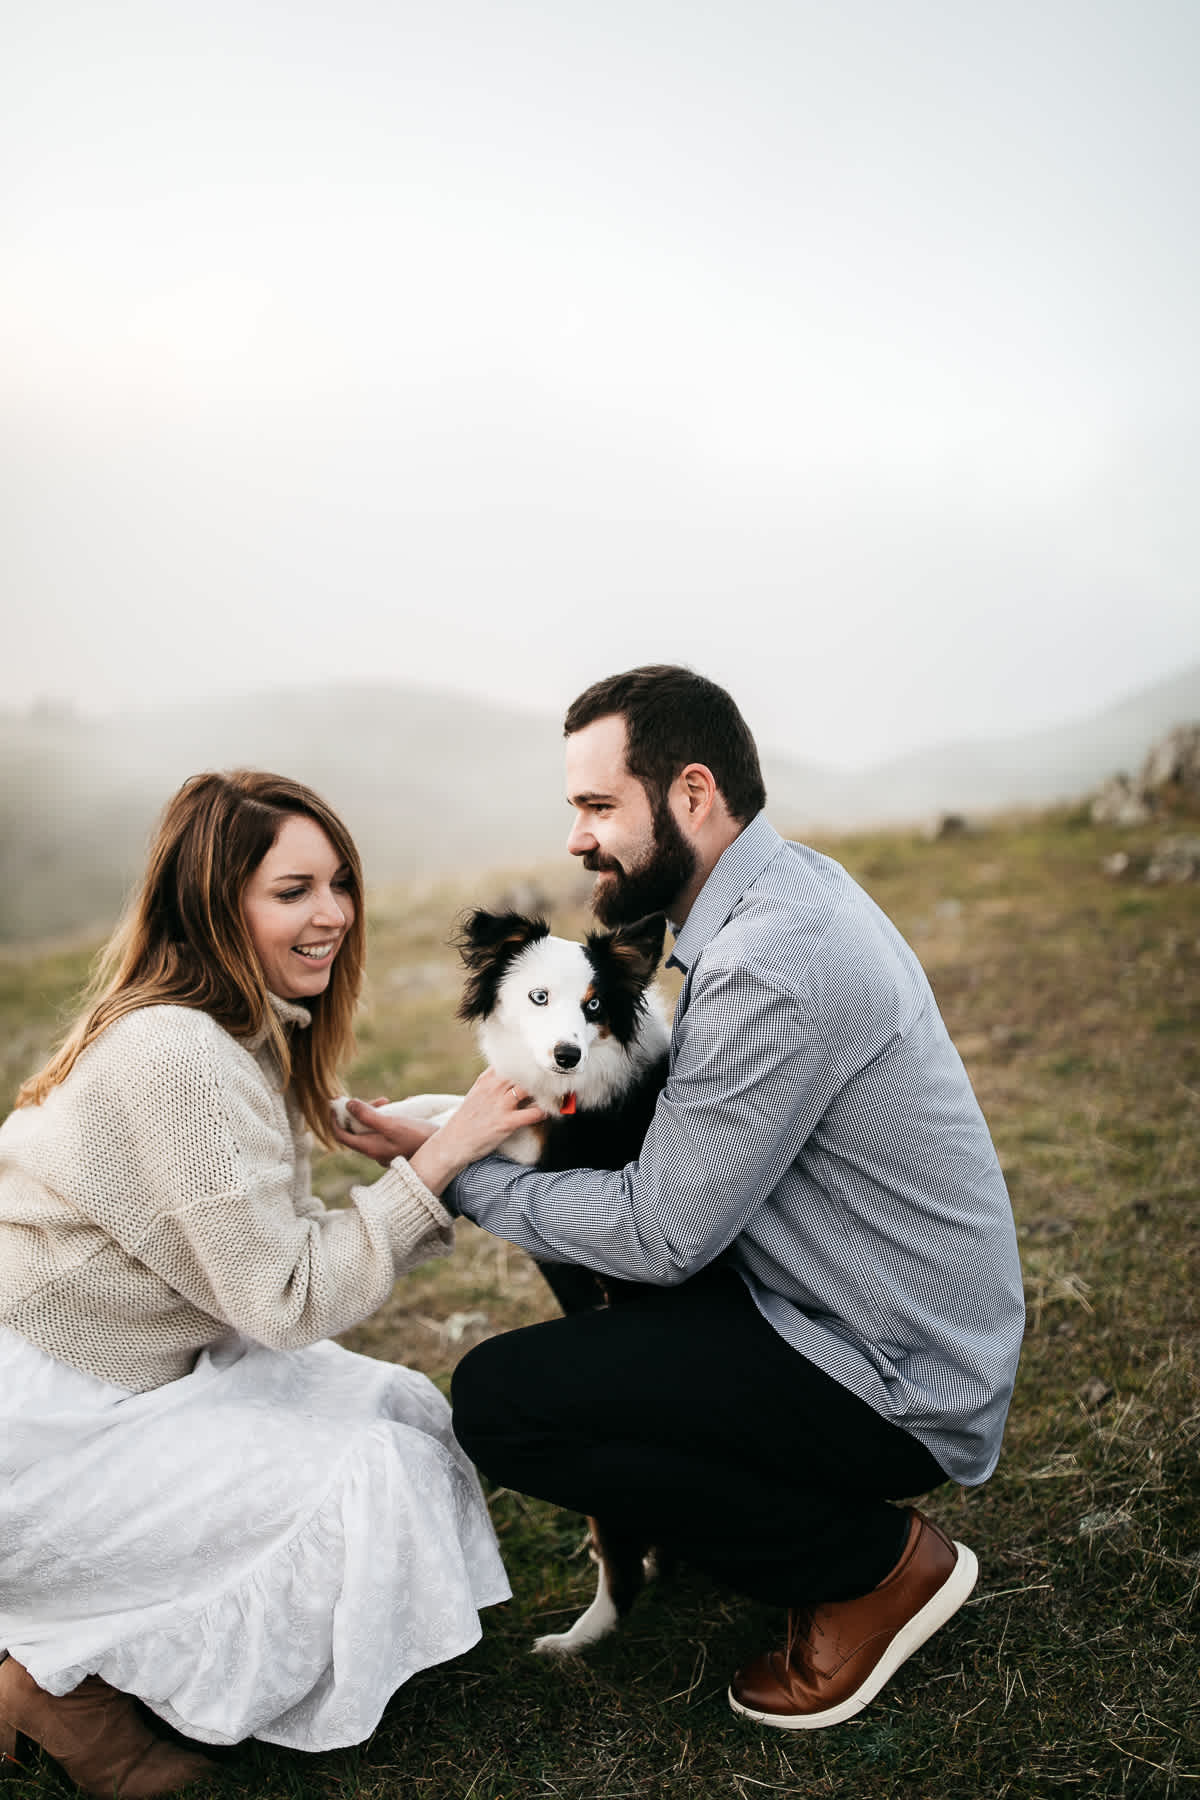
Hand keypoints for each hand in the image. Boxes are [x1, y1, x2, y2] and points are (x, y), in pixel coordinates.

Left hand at [331, 1098, 435, 1167]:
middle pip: (358, 1131)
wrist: (444, 1154)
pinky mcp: (398, 1149)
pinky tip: (404, 1109)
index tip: (336, 1105)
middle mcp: (376, 1153)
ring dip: (378, 1114)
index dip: (335, 1120)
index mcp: (370, 1148)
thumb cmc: (418, 1139)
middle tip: (381, 1100)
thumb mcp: (392, 1124)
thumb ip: (368, 1116)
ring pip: (372, 1130)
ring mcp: (387, 1152)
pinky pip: (385, 1132)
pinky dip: (389, 1120)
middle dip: (363, 1112)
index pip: (342, 1136)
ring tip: (393, 1103)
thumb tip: (348, 1105)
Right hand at [410, 1069, 546, 1195]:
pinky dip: (544, 1112)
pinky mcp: (506, 1122)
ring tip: (557, 1094)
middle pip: (524, 1072)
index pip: (512, 1061)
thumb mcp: (476, 1093)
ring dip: (545, 1091)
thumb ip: (492, 1080)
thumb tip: (512, 1074)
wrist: (453, 1142)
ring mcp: (500, 1105)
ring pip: (530, 1089)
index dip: (529, 1062)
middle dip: (540, 1075)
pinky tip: (549, 1112)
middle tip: (555, 1079)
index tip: (542, 1065)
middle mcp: (494, 1088)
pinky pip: (533, 1113)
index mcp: (487, 1079)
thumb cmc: (467, 1119)